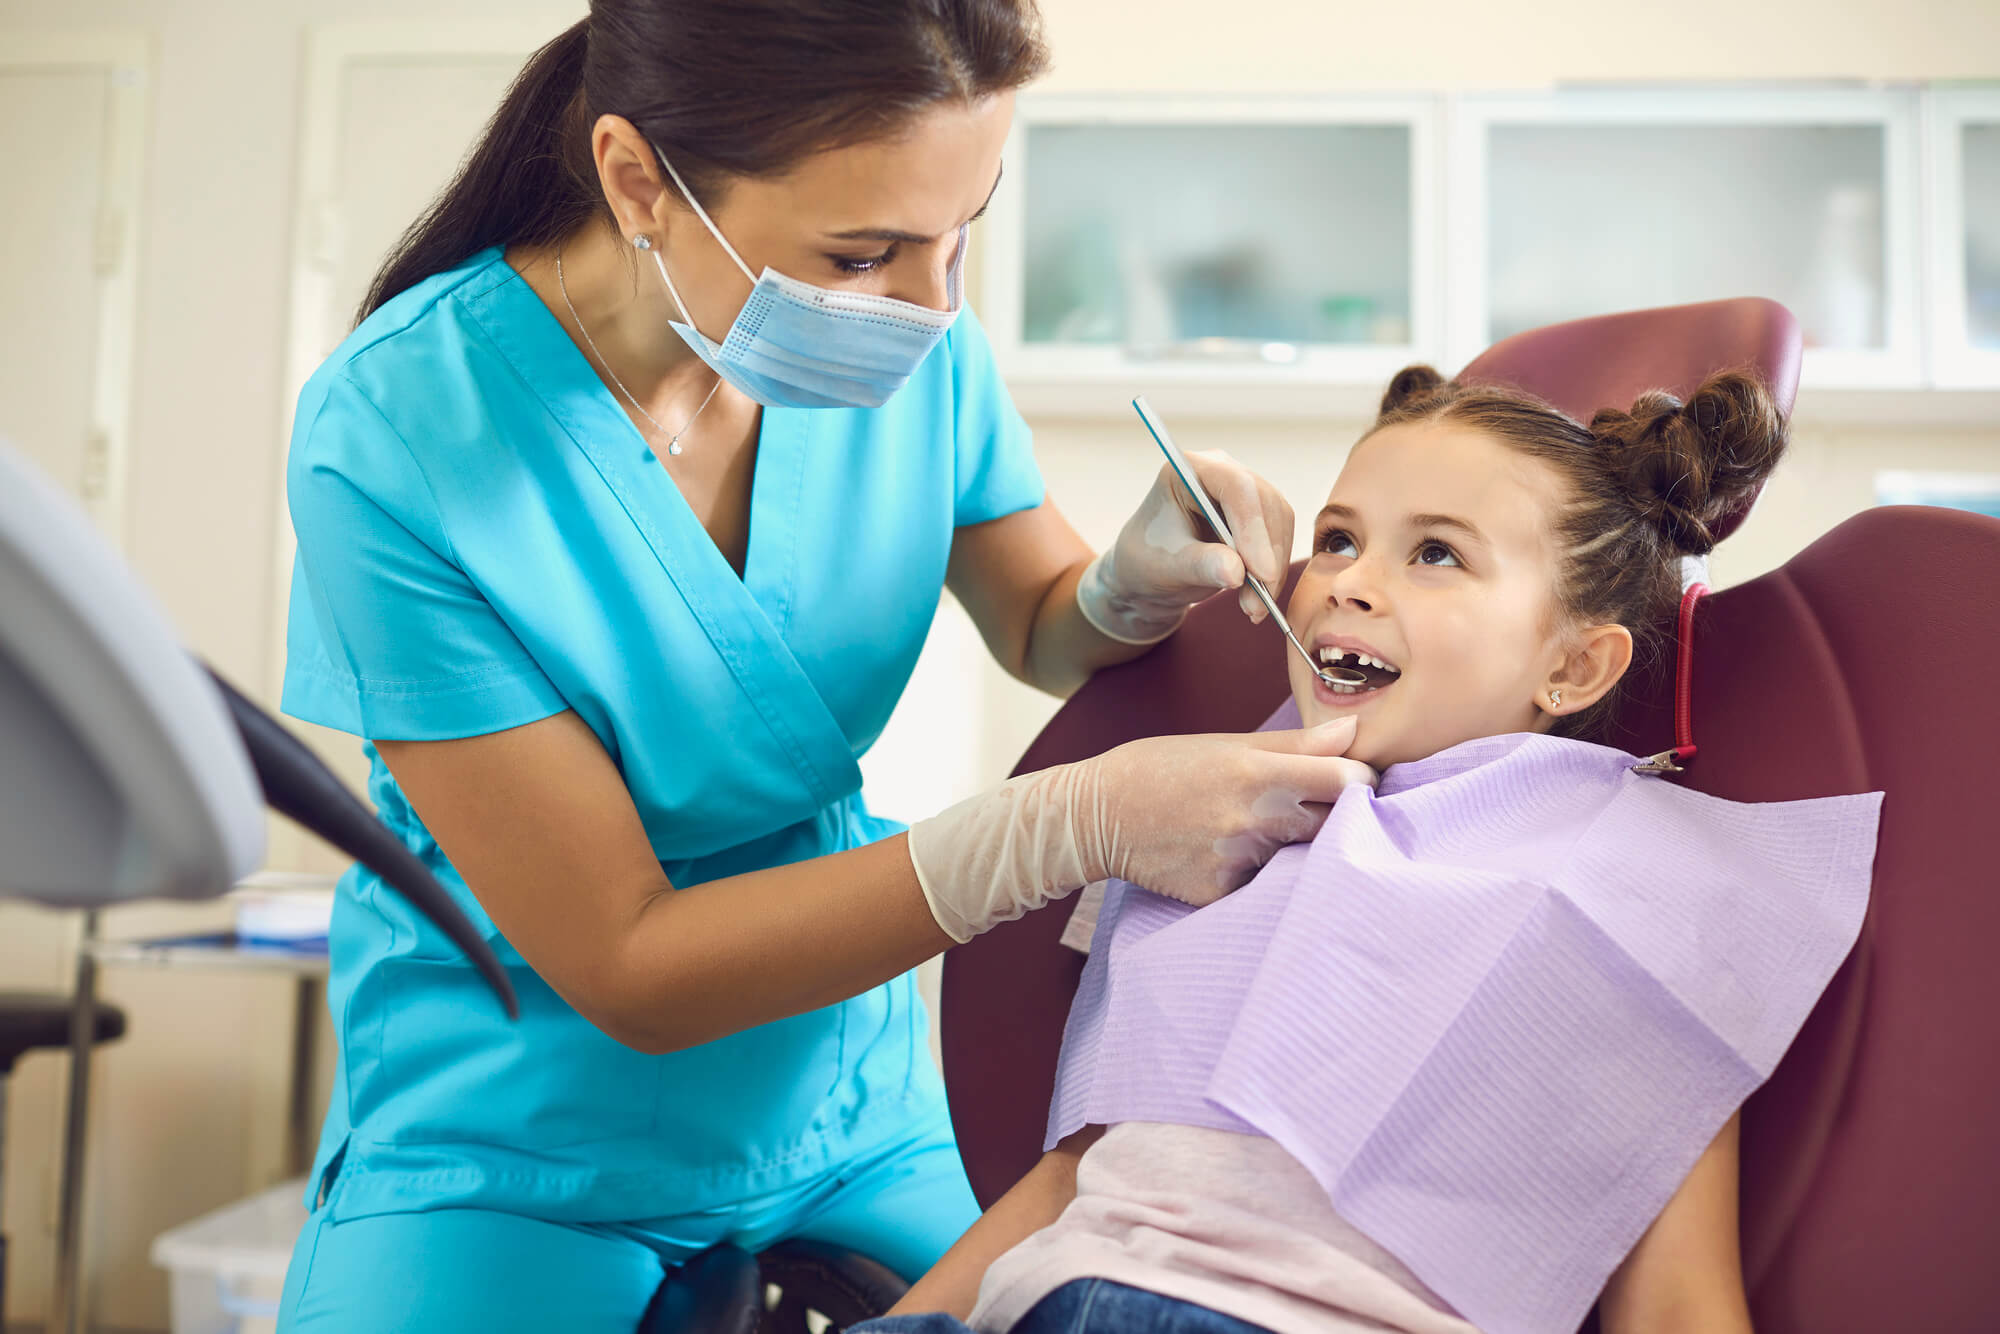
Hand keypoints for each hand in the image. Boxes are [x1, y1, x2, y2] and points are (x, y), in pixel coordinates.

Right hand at [906, 716, 1375, 939]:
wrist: (1095, 816)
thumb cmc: (1161, 769)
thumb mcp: (1224, 745)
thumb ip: (1293, 745)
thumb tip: (1352, 732)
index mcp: (1256, 772)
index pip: (1347, 780)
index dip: (1361, 781)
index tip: (1356, 782)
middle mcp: (1251, 818)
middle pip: (1333, 824)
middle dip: (1335, 818)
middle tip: (1317, 809)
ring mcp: (1236, 860)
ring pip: (1295, 858)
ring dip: (1291, 847)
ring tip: (1257, 831)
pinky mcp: (1219, 894)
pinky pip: (1258, 887)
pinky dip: (1253, 875)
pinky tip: (1225, 857)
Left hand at [1075, 450, 1295, 643]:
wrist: (1149, 574)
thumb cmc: (1147, 562)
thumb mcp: (1166, 568)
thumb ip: (1199, 565)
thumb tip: (1237, 572)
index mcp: (1189, 470)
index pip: (1236, 487)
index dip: (1253, 528)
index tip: (1261, 573)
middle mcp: (1222, 472)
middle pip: (1264, 504)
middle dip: (1266, 556)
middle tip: (1258, 602)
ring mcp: (1243, 492)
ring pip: (1279, 523)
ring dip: (1273, 568)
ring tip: (1252, 607)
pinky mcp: (1258, 515)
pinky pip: (1279, 539)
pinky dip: (1274, 571)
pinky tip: (1257, 598)